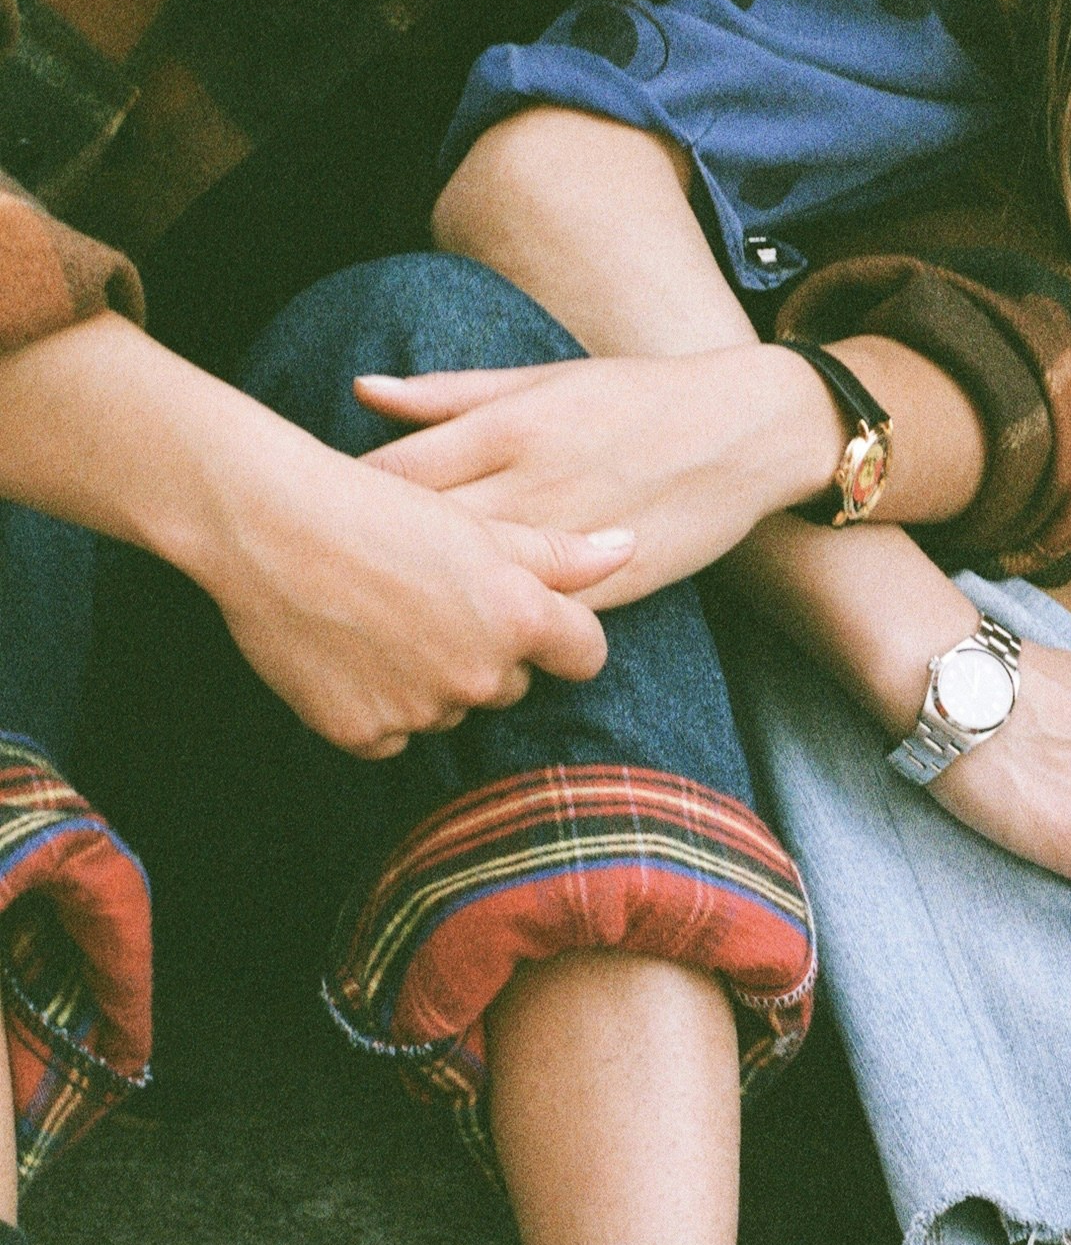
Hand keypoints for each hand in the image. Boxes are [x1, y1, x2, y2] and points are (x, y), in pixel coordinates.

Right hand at [205, 442, 629, 758]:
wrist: (268, 528)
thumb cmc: (378, 510)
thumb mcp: (477, 524)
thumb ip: (558, 552)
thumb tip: (627, 550)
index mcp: (517, 617)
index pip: (585, 653)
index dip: (564, 635)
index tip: (534, 617)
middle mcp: (479, 674)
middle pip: (511, 682)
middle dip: (486, 650)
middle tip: (429, 598)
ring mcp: (420, 710)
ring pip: (449, 706)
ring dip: (429, 676)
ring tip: (380, 617)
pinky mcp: (364, 734)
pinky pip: (394, 733)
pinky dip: (378, 702)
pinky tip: (350, 650)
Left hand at [354, 348, 841, 603]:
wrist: (746, 431)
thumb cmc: (634, 397)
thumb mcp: (541, 380)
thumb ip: (449, 394)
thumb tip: (363, 391)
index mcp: (507, 427)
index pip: (395, 471)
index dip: (342, 499)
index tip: (312, 518)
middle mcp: (530, 484)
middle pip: (419, 534)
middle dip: (365, 559)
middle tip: (324, 579)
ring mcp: (568, 539)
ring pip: (472, 587)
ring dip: (422, 606)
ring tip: (378, 620)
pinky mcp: (607, 584)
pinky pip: (533, 618)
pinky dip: (492, 632)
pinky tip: (459, 643)